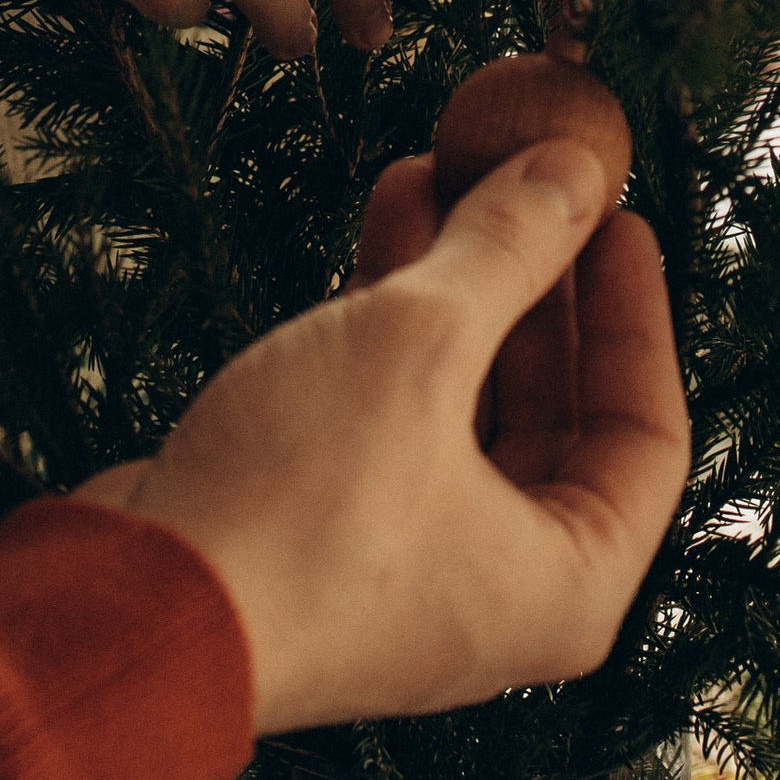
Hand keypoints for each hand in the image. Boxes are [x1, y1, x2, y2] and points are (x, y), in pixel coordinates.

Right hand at [93, 145, 687, 731]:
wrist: (131, 611)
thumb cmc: (297, 508)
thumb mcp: (419, 345)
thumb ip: (507, 249)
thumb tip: (574, 169)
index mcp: (568, 582)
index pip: (648, 431)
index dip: (635, 311)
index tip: (619, 215)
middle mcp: (502, 590)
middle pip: (553, 412)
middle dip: (532, 285)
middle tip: (529, 181)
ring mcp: (411, 571)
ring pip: (464, 408)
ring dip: (454, 290)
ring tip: (441, 171)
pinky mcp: (330, 543)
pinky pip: (393, 420)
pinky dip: (392, 332)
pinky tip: (384, 226)